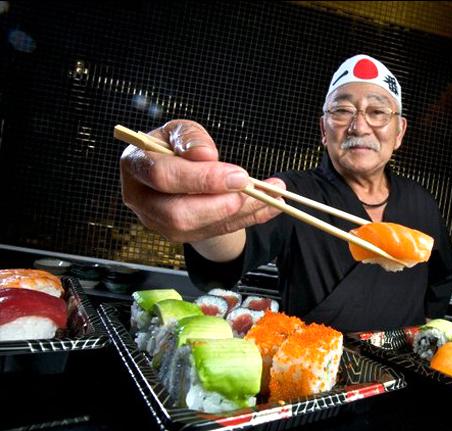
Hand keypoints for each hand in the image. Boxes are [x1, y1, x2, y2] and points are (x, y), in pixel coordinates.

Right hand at [120, 119, 285, 242]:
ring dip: (242, 213)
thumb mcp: (181, 131)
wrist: (179, 169)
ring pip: (201, 229)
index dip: (201, 178)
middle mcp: (143, 201)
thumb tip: (205, 155)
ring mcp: (162, 224)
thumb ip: (191, 138)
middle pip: (177, 215)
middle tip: (251, 189)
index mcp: (136, 166)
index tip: (237, 174)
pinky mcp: (184, 236)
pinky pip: (220, 231)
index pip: (162, 176)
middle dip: (219, 205)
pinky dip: (250, 218)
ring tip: (273, 194)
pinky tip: (273, 205)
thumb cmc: (176, 146)